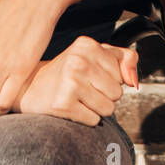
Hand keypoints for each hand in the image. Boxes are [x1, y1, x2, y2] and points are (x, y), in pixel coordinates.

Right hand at [13, 37, 139, 125]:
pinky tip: (71, 107)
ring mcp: (70, 81)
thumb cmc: (68, 72)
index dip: (111, 80)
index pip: (122, 75)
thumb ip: (125, 60)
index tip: (92, 77)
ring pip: (108, 109)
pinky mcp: (62, 103)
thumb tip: (134, 81)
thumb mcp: (97, 56)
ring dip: (96, 109)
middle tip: (85, 90)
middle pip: (117, 93)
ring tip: (79, 99)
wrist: (30, 88)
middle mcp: (78, 60)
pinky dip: (85, 118)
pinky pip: (93, 120)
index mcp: (87, 45)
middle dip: (105, 96)